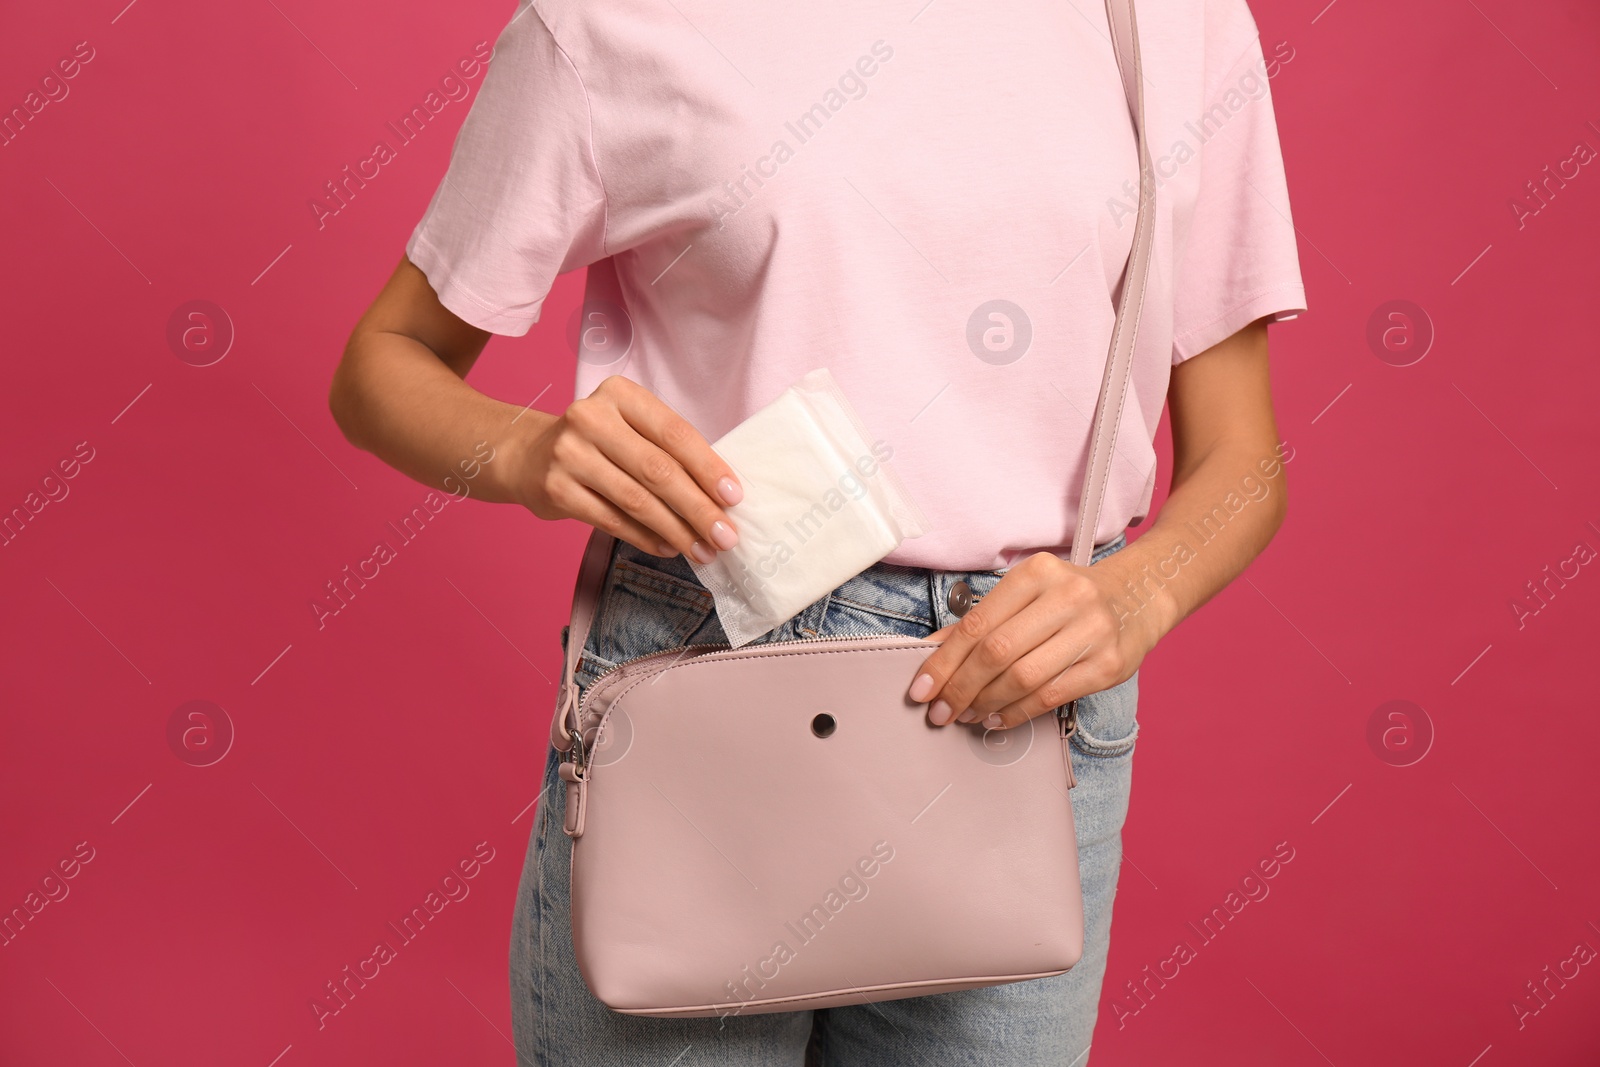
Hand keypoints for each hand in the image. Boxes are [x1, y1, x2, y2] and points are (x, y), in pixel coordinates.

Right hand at [511, 375, 742, 561]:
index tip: (734, 498)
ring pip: (637, 500)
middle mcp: (591, 418)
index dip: (708, 467)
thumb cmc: (596, 443)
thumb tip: (720, 496)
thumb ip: (667, 450)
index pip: (674, 433)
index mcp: (620, 395)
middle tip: (726, 536)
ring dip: (677, 531)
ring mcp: (569, 454)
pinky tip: (669, 548)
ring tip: (703, 550)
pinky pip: (612, 520)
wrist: (527, 456)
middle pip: (658, 470)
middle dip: (698, 508)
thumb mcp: (628, 427)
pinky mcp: (557, 489)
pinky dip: (646, 538)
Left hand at [905, 551, 1160, 730]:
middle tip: (939, 712)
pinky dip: (1017, 712)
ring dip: (986, 703)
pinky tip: (997, 718)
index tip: (921, 688)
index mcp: (1037, 573)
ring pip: (1023, 678)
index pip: (978, 623)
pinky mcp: (1109, 665)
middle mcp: (1067, 598)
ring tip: (966, 715)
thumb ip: (983, 619)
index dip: (944, 660)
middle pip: (997, 652)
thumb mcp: (1027, 593)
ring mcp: (1092, 632)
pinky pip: (1051, 697)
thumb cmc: (1070, 597)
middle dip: (960, 687)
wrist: (1141, 595)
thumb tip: (933, 652)